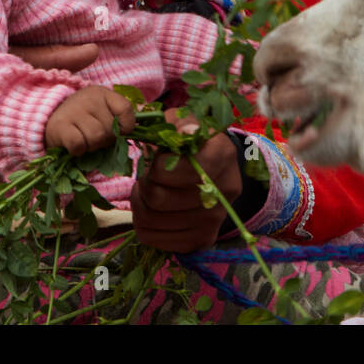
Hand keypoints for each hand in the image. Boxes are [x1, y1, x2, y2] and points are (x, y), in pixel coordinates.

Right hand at [46, 85, 135, 155]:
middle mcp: (88, 98)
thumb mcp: (102, 112)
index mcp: (103, 93)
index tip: (119, 132)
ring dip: (91, 146)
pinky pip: (79, 145)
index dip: (126, 127)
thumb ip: (119, 119)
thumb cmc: (82, 120)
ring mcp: (73, 110)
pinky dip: (78, 151)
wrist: (48, 120)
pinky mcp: (59, 126)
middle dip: (105, 140)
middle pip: (110, 129)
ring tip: (83, 140)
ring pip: (96, 138)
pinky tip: (73, 145)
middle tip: (94, 137)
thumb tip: (138, 129)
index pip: (126, 110)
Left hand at [131, 109, 241, 252]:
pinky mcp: (202, 240)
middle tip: (147, 175)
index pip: (181, 170)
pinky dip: (142, 224)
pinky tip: (152, 209)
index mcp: (222, 155)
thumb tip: (185, 133)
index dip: (158, 166)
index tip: (157, 159)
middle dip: (144, 184)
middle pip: (160, 198)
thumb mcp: (184, 122)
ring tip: (147, 190)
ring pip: (151, 221)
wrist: (214, 168)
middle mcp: (224, 192)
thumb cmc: (191, 142)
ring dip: (140, 203)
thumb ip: (181, 124)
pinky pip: (152, 239)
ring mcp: (215, 220)